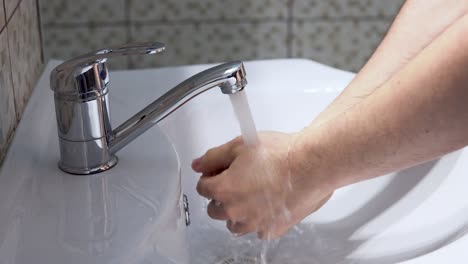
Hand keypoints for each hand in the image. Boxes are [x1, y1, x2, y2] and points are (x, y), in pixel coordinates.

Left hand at [192, 131, 332, 238]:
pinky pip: (256, 229)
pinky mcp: (272, 229)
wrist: (312, 165)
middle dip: (220, 195)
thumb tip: (198, 165)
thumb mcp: (239, 145)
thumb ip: (213, 156)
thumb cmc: (280, 154)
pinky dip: (257, 220)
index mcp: (223, 190)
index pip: (202, 188)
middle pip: (214, 208)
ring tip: (251, 194)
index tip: (220, 170)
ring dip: (236, 211)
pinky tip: (267, 204)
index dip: (210, 175)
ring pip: (233, 223)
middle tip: (237, 179)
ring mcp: (254, 223)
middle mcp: (235, 211)